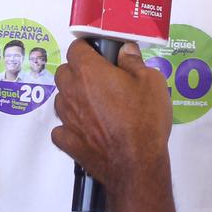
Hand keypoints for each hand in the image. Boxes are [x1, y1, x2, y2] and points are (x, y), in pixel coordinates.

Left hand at [51, 39, 172, 188]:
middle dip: (78, 71)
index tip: (100, 54)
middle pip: (64, 72)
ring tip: (95, 105)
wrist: (136, 163)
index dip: (87, 48)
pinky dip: (70, 126)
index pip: (76, 48)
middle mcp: (72, 92)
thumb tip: (125, 50)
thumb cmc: (145, 119)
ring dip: (73, 97)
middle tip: (100, 79)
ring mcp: (67, 118)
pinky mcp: (68, 141)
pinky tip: (86, 129)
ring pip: (61, 99)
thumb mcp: (151, 82)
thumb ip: (134, 62)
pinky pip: (61, 128)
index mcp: (90, 72)